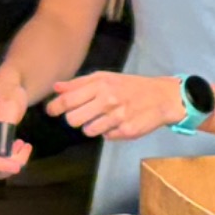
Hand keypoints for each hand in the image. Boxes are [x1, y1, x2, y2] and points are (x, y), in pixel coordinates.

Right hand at [0, 70, 39, 179]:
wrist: (6, 88)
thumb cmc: (9, 94)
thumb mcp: (11, 103)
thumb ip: (6, 123)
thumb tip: (4, 145)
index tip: (18, 167)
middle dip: (9, 164)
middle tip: (26, 147)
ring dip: (10, 163)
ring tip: (23, 145)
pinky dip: (9, 162)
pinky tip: (18, 146)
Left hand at [48, 71, 190, 141]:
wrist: (162, 97)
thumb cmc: (130, 86)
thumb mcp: (105, 78)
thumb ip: (79, 84)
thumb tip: (56, 88)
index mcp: (100, 85)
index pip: (68, 100)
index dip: (55, 107)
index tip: (51, 111)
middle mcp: (107, 100)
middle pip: (73, 119)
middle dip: (73, 119)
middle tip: (81, 115)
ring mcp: (117, 117)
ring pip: (88, 131)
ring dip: (91, 126)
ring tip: (103, 118)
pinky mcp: (127, 131)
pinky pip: (106, 137)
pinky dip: (108, 132)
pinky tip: (118, 123)